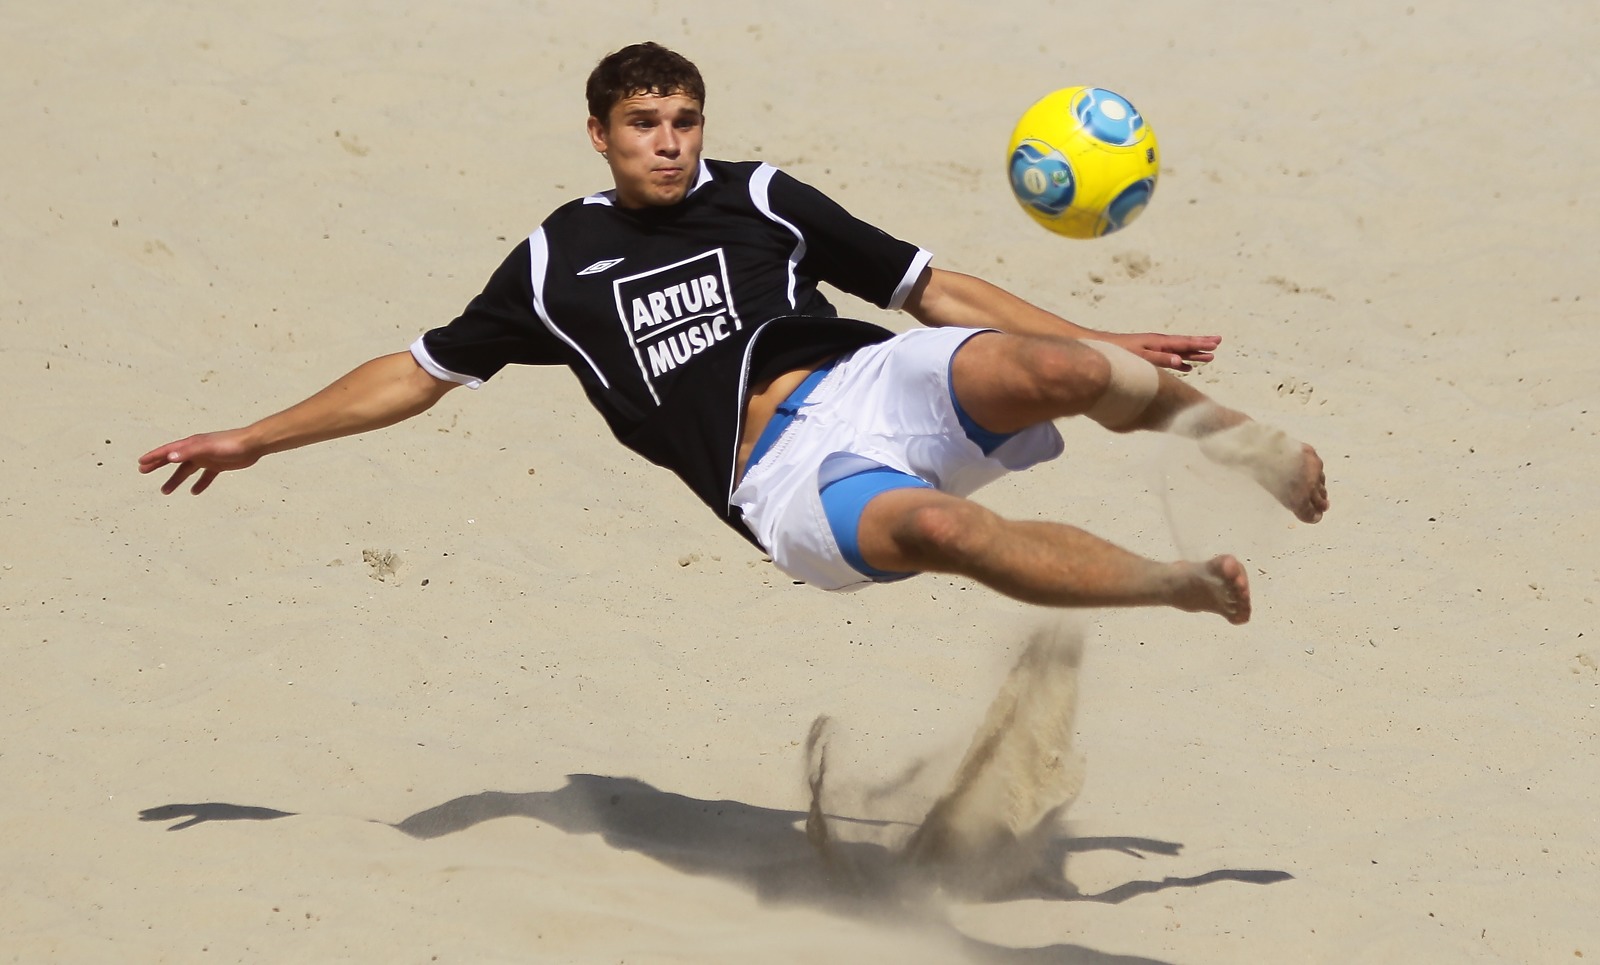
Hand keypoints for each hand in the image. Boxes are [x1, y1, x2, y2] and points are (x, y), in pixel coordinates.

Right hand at [137, 429, 260, 494]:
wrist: (253, 444)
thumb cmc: (230, 444)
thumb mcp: (207, 448)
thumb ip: (189, 451)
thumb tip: (169, 457)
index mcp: (192, 444)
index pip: (168, 450)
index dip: (154, 456)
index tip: (141, 463)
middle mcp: (197, 450)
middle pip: (173, 459)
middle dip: (158, 465)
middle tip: (143, 471)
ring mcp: (207, 458)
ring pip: (187, 470)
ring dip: (176, 479)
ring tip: (165, 491)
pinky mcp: (218, 465)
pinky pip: (205, 476)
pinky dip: (199, 483)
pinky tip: (194, 492)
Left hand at [1098, 332, 1220, 371]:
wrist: (1101, 347)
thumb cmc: (1120, 353)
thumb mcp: (1141, 357)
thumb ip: (1161, 359)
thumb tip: (1181, 361)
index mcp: (1159, 342)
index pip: (1185, 342)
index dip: (1201, 343)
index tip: (1217, 343)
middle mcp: (1159, 343)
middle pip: (1185, 344)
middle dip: (1202, 344)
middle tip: (1219, 343)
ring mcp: (1154, 349)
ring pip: (1179, 351)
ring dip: (1194, 354)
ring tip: (1209, 356)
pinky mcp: (1148, 355)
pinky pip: (1170, 359)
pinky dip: (1180, 362)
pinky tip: (1186, 367)